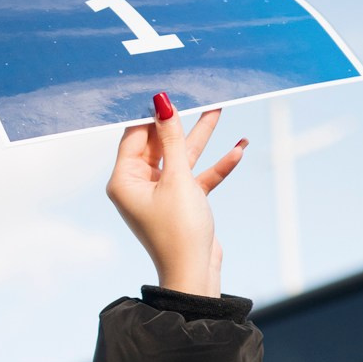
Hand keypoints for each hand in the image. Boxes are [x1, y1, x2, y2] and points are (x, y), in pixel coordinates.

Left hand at [106, 96, 247, 298]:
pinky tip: (238, 147)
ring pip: (181, 157)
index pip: (135, 135)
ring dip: (202, 136)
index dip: (151, 113)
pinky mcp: (182, 203)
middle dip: (180, 120)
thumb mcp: (177, 178)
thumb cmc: (179, 230)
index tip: (168, 87)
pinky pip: (198, 176)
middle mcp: (138, 186)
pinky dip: (216, 165)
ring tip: (220, 106)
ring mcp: (161, 194)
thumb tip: (161, 103)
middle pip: (159, 143)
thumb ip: (171, 138)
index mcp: (124, 180)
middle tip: (197, 91)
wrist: (194, 274)